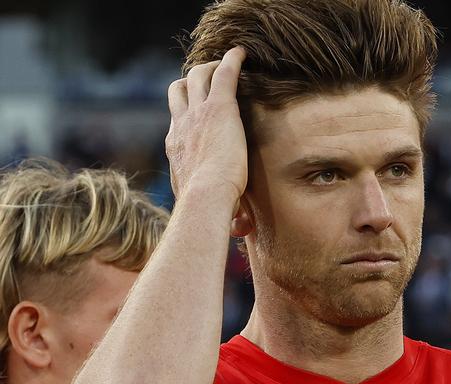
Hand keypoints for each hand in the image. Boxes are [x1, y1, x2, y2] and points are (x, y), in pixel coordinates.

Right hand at [165, 47, 247, 202]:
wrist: (206, 199)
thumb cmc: (208, 210)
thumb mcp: (212, 209)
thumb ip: (230, 216)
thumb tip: (241, 231)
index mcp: (176, 147)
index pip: (177, 119)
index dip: (188, 112)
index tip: (201, 111)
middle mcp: (181, 126)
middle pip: (178, 91)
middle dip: (192, 82)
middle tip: (210, 80)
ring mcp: (197, 114)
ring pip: (195, 76)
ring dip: (209, 68)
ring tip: (226, 65)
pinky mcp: (219, 107)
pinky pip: (223, 73)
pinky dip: (232, 61)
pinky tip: (242, 53)